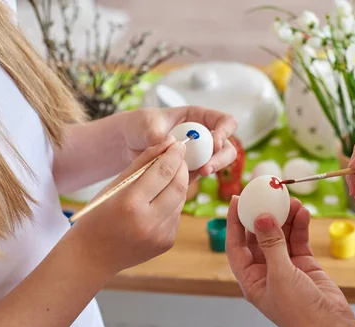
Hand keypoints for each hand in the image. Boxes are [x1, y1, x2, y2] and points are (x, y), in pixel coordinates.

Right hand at [66, 136, 187, 274]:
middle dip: (182, 168)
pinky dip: (171, 204)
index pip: (163, 172)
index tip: (179, 145)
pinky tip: (157, 204)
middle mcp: (149, 222)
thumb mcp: (113, 186)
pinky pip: (176, 215)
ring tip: (163, 180)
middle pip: (179, 186)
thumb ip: (141, 163)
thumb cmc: (98, 216)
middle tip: (178, 157)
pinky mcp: (167, 242)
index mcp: (130, 204)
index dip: (174, 155)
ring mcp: (160, 235)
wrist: (92, 257)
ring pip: (180, 200)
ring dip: (177, 185)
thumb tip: (167, 144)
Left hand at [120, 106, 237, 179]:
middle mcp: (203, 136)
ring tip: (200, 174)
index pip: (225, 121)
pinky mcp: (190, 170)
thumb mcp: (147, 123)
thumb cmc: (140, 124)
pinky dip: (195, 179)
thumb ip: (159, 134)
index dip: (224, 131)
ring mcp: (199, 155)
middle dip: (221, 158)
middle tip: (207, 167)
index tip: (214, 142)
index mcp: (198, 117)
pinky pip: (199, 176)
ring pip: (218, 163)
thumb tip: (169, 146)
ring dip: (212, 169)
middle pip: (227, 147)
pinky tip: (183, 181)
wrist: (127, 143)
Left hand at [226, 197, 354, 326]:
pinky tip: (303, 213)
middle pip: (258, 237)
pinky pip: (298, 239)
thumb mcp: (280, 275)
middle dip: (262, 215)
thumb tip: (260, 217)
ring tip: (291, 201)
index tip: (237, 199)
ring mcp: (286, 267)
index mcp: (251, 279)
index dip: (234, 222)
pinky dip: (300, 226)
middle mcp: (265, 271)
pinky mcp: (304, 264)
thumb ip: (271, 244)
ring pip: (281, 235)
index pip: (236, 245)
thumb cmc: (298, 310)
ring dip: (284, 218)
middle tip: (265, 193)